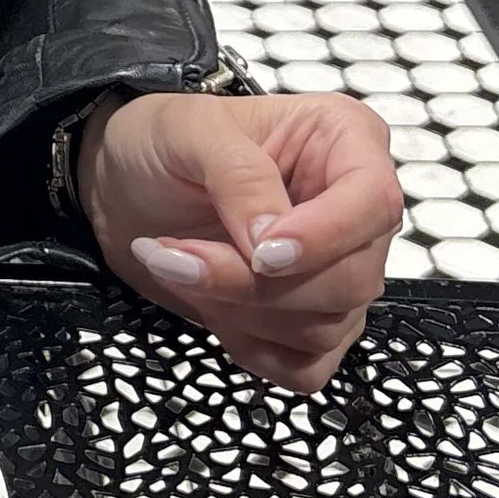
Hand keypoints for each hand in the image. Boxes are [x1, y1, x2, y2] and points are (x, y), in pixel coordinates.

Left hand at [79, 89, 401, 392]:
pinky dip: (250, 347)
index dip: (324, 236)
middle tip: (180, 257)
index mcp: (344, 140)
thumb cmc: (160, 141)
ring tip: (178, 265)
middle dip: (258, 283)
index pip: (374, 200)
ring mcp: (340, 271)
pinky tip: (209, 305)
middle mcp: (355, 210)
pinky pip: (306, 367)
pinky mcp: (312, 321)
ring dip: (240, 311)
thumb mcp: (186, 130)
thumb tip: (272, 239)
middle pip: (352, 278)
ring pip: (326, 327)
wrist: (124, 187)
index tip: (260, 253)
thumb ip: (238, 175)